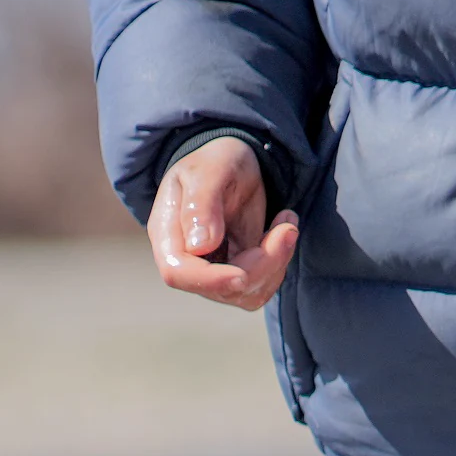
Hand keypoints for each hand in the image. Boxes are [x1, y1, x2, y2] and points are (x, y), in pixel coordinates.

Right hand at [149, 133, 296, 310]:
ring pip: (247, 293)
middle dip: (263, 263)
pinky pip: (262, 286)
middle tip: (287, 225)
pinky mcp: (238, 271)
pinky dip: (281, 263)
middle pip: (221, 288)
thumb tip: (199, 247)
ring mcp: (213, 270)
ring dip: (277, 263)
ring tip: (286, 223)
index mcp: (168, 234)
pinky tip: (283, 231)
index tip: (244, 273)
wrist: (233, 163)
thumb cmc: (215, 162)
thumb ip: (201, 205)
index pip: (178, 273)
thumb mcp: (208, 172)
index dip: (211, 280)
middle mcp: (188, 259)